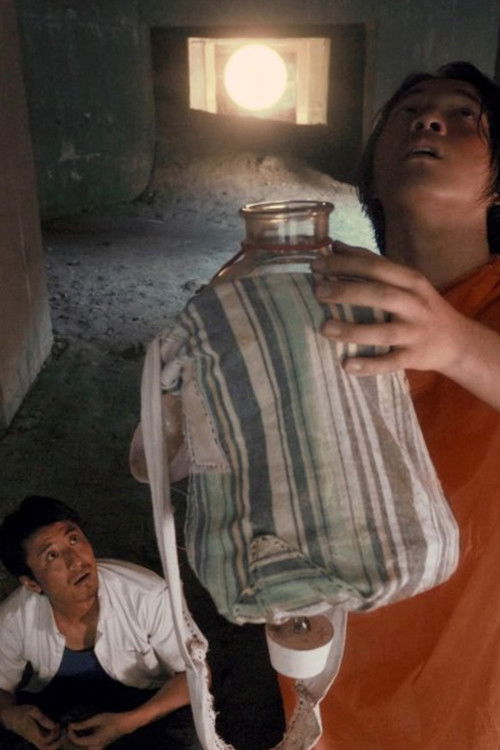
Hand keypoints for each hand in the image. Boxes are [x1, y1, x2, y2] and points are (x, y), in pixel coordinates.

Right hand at [0, 704, 61, 748]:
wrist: (11, 717)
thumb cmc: (22, 711)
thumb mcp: (32, 710)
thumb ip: (42, 718)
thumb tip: (53, 725)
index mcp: (32, 733)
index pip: (46, 740)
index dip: (54, 734)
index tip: (57, 724)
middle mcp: (34, 739)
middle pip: (46, 749)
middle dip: (57, 743)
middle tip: (64, 733)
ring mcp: (34, 739)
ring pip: (46, 747)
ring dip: (56, 741)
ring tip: (62, 730)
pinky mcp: (36, 737)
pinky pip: (45, 742)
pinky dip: (53, 738)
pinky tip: (57, 728)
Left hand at [67, 712, 131, 749]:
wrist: (124, 724)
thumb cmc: (111, 719)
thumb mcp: (97, 719)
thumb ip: (83, 724)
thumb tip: (71, 726)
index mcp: (94, 741)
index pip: (77, 741)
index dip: (70, 734)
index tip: (68, 725)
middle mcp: (94, 748)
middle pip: (77, 749)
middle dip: (70, 741)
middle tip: (68, 730)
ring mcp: (96, 749)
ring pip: (81, 749)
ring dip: (74, 743)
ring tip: (72, 733)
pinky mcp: (98, 747)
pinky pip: (85, 748)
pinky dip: (80, 743)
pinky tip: (79, 734)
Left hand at [312, 240, 468, 376]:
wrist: (457, 341)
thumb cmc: (420, 306)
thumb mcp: (404, 281)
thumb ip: (372, 264)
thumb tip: (335, 246)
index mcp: (411, 281)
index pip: (378, 268)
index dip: (347, 264)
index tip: (317, 264)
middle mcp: (415, 305)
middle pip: (381, 295)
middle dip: (347, 292)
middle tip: (317, 291)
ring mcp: (415, 333)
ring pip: (383, 332)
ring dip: (353, 330)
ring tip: (324, 327)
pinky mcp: (413, 358)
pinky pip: (390, 363)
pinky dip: (369, 365)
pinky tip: (346, 365)